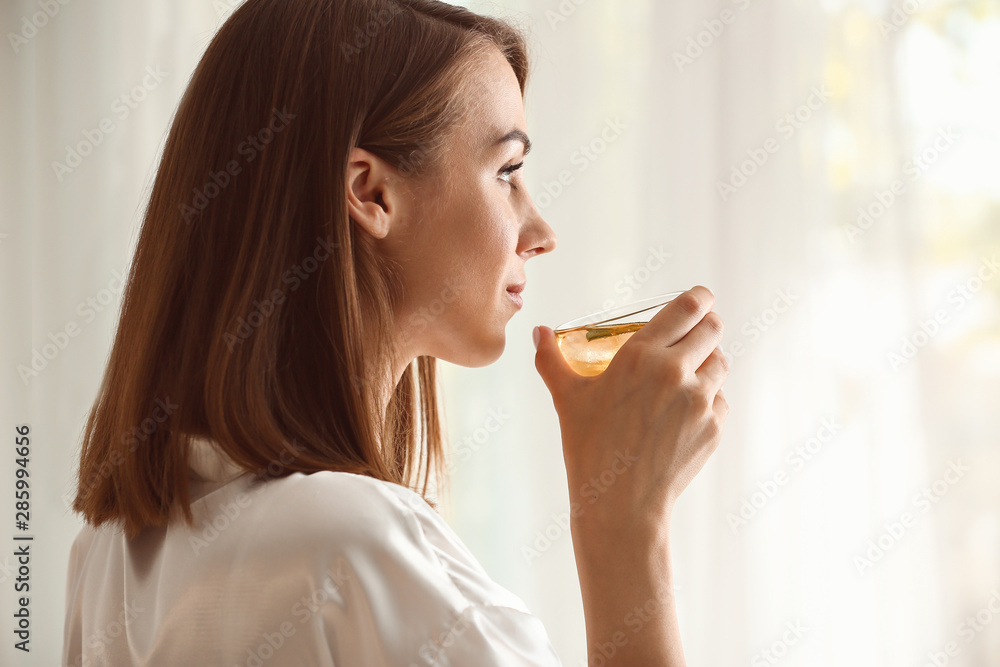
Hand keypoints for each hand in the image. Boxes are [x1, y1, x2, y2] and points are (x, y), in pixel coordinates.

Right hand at [532, 286, 728, 539]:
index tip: (698, 300)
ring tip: (686, 375)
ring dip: (707, 362)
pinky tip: (682, 414)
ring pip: (720, 363)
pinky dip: (707, 400)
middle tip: (696, 333)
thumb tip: (538, 332)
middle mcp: (676, 372)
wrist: (620, 505)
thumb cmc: (588, 449)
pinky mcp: (714, 426)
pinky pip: (719, 399)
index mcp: (641, 356)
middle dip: (707, 326)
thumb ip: (552, 359)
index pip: (688, 307)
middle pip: (713, 329)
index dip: (699, 298)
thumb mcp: (567, 399)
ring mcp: (700, 400)